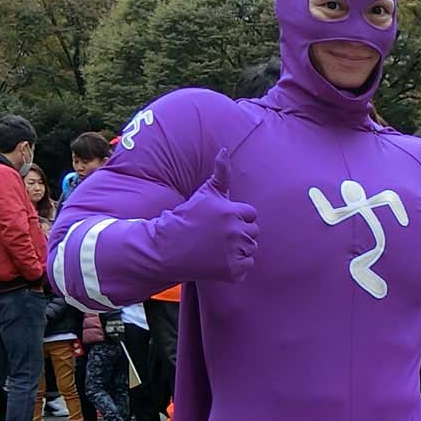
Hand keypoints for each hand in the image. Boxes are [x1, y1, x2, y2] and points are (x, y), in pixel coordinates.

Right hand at [163, 148, 256, 284]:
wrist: (167, 248)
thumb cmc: (188, 218)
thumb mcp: (205, 193)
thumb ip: (221, 174)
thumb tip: (225, 150)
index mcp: (228, 211)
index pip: (251, 214)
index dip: (236, 217)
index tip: (219, 221)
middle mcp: (233, 231)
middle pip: (254, 232)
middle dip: (238, 232)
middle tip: (215, 235)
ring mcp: (233, 252)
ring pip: (252, 248)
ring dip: (239, 248)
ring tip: (216, 246)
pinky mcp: (232, 270)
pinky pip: (248, 265)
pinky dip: (236, 265)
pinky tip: (217, 259)